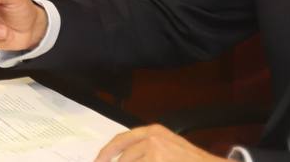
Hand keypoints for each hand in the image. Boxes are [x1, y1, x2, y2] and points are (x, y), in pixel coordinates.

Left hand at [92, 125, 224, 161]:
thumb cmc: (191, 160)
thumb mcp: (167, 147)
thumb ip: (145, 150)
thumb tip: (122, 159)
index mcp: (152, 131)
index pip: (120, 140)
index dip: (106, 152)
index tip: (97, 160)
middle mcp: (152, 138)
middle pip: (124, 158)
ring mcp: (156, 152)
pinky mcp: (158, 161)